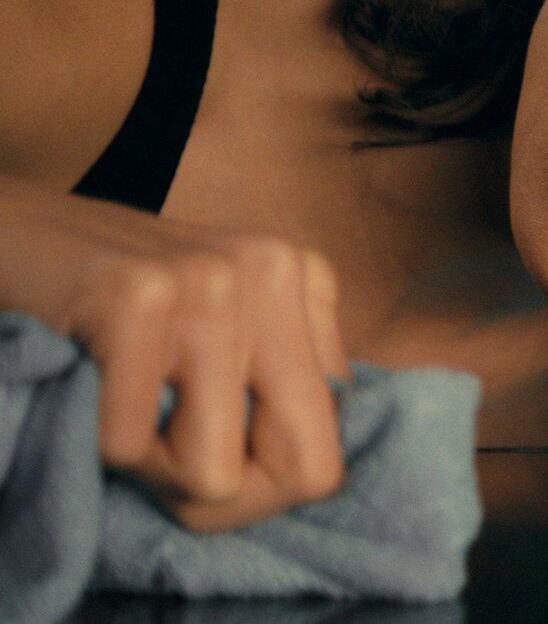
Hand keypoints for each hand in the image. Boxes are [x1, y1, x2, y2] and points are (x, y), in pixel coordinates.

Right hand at [0, 187, 352, 532]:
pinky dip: (98, 443)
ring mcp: (211, 279)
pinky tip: (88, 387)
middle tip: (167, 463)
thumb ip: (275, 392)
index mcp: (304, 280)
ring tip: (122, 411)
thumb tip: (309, 480)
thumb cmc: (120, 305)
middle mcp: (274, 270)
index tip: (210, 456)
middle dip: (228, 500)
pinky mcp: (136, 295)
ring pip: (215, 472)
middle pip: (306, 469)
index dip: (265, 484)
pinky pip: (130, 445)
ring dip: (152, 469)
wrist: (11, 230)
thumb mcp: (224, 331)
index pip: (331, 448)